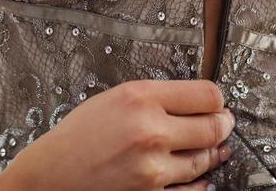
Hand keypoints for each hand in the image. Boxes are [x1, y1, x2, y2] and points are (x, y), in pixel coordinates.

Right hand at [0, 80, 234, 190]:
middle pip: (213, 127)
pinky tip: (203, 176)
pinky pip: (192, 189)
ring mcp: (154, 168)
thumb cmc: (76, 137)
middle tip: (224, 122)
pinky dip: (201, 182)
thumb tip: (192, 103)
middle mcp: (151, 131)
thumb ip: (154, 98)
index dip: (217, 99)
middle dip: (223, 124)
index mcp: (140, 97)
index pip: (206, 95)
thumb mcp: (113, 98)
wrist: (51, 176)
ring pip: (205, 158)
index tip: (217, 102)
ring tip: (217, 146)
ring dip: (214, 152)